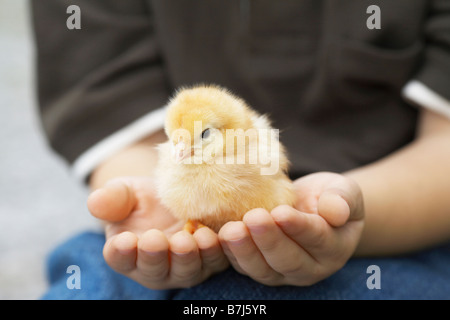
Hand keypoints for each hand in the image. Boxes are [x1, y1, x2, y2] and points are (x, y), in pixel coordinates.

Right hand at [87, 176, 228, 288]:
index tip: (124, 240)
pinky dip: (216, 251)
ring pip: (186, 270)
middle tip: (155, 240)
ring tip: (187, 238)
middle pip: (154, 270)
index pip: (121, 259)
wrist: (177, 193)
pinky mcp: (211, 258)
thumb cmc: (144, 197)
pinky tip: (214, 235)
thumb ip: (111, 199)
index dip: (122, 252)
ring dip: (187, 257)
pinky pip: (216, 260)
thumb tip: (95, 202)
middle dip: (155, 257)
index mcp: (127, 253)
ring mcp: (185, 266)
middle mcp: (155, 268)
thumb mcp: (125, 192)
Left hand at [218, 172, 363, 285]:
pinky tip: (218, 235)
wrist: (310, 206)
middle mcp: (309, 267)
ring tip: (231, 230)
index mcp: (333, 248)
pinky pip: (244, 266)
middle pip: (288, 260)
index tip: (282, 212)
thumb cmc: (328, 197)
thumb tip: (337, 211)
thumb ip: (343, 199)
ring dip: (245, 251)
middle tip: (253, 218)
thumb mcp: (343, 192)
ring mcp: (282, 272)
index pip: (317, 239)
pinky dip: (230, 253)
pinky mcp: (259, 267)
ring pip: (263, 269)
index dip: (299, 228)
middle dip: (268, 240)